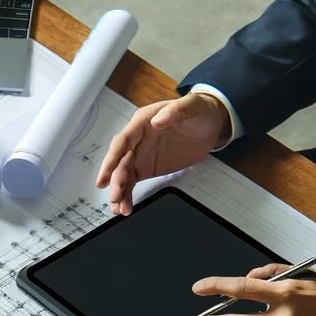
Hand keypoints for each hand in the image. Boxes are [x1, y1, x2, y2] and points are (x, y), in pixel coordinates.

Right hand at [96, 93, 229, 214]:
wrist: (210, 124)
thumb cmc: (199, 111)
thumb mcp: (191, 107)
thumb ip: (175, 112)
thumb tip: (157, 121)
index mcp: (142, 122)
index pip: (122, 142)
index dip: (112, 159)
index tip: (106, 176)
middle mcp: (137, 140)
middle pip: (120, 162)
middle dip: (115, 181)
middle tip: (115, 197)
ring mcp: (141, 155)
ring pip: (123, 175)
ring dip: (119, 192)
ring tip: (119, 209)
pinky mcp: (147, 168)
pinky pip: (132, 182)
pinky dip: (128, 195)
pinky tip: (125, 207)